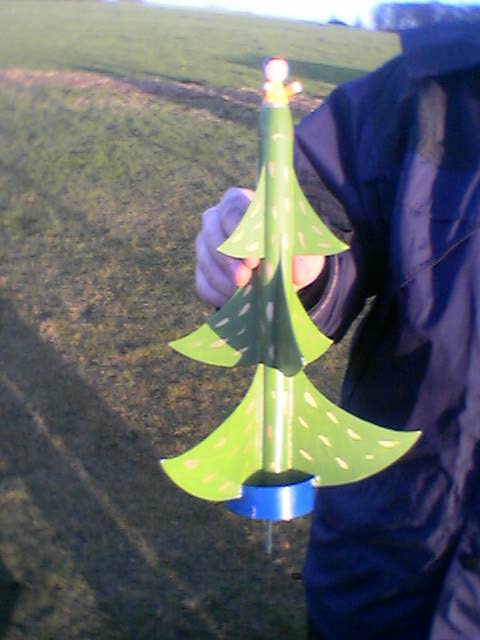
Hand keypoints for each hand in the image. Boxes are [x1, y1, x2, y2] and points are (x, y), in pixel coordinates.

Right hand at [195, 188, 325, 306]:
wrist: (282, 271)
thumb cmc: (291, 250)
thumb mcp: (304, 251)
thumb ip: (303, 258)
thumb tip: (296, 272)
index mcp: (239, 202)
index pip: (232, 211)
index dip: (239, 233)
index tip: (253, 257)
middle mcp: (215, 220)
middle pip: (212, 237)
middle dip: (228, 261)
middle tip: (245, 278)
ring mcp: (205, 246)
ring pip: (206, 262)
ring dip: (225, 281)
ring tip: (244, 293)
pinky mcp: (201, 272)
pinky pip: (203, 284)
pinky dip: (218, 295)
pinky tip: (235, 300)